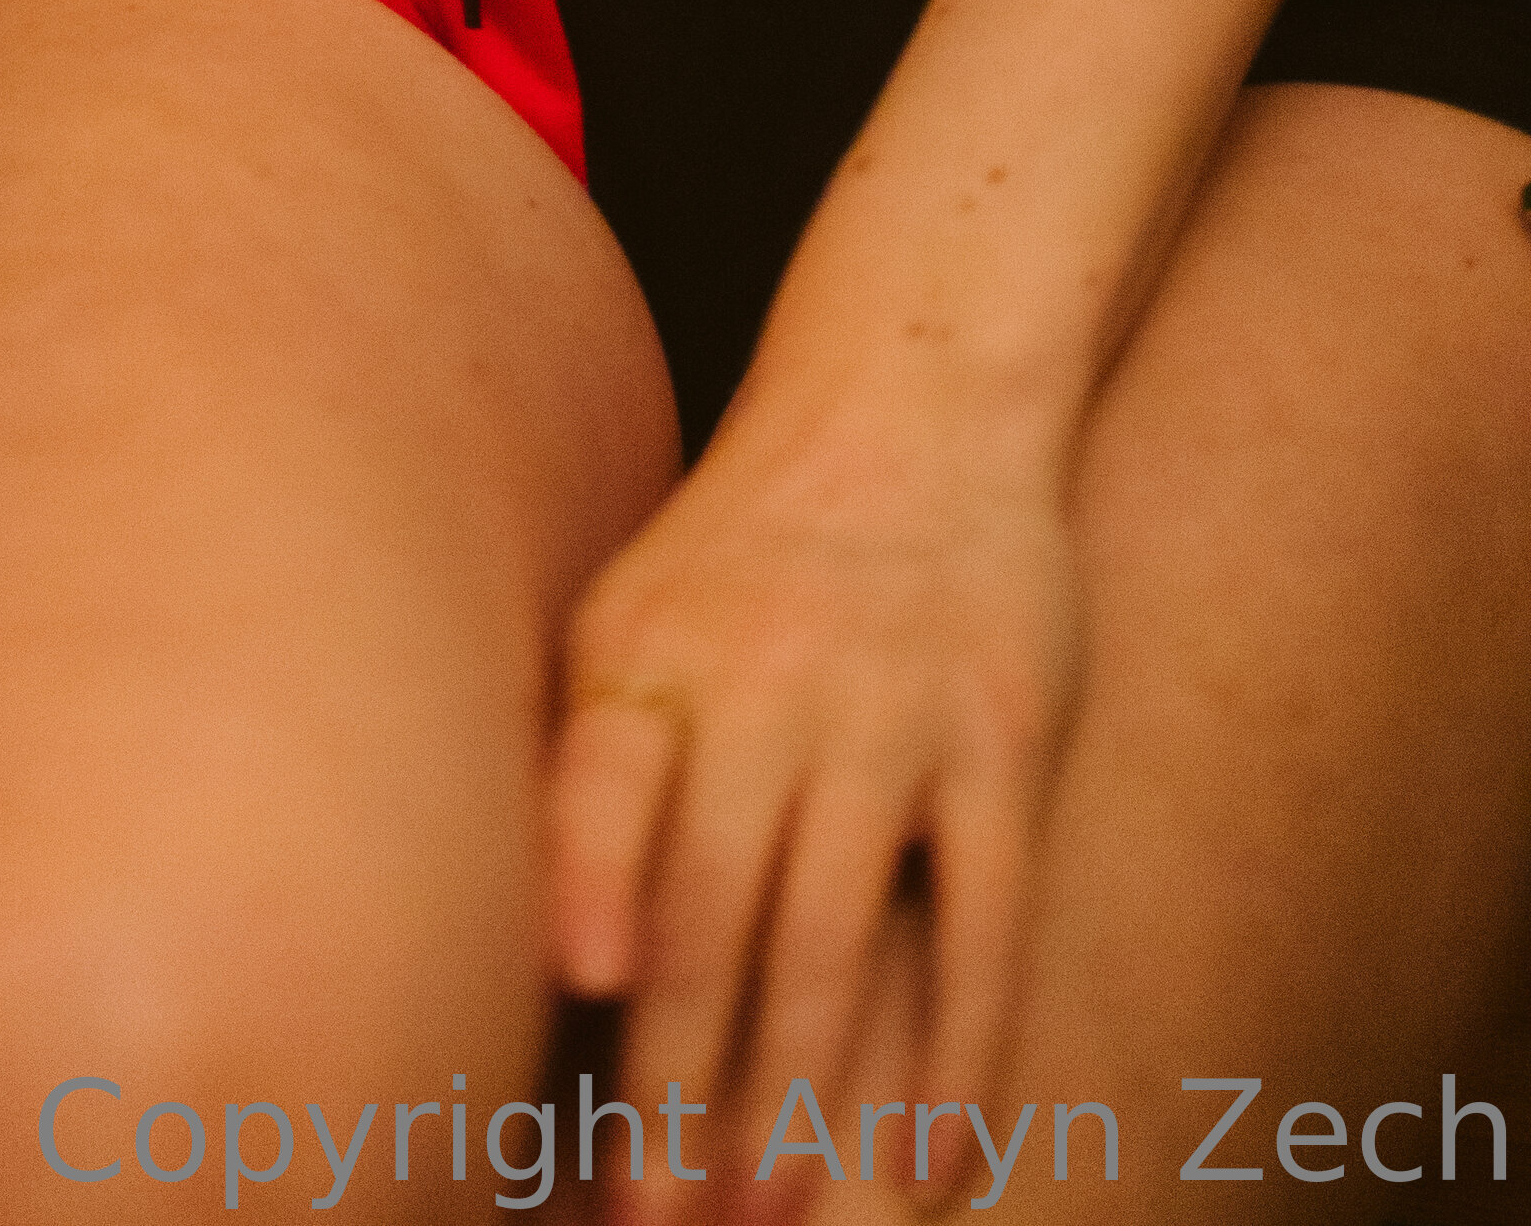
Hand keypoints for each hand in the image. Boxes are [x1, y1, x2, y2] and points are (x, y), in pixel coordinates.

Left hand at [547, 390, 1084, 1215]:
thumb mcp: (631, 617)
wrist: (910, 397)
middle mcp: (764, 678)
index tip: (568, 991)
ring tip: (765, 1219)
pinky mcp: (1001, 743)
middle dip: (677, 1084)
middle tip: (653, 1225)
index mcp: (647, 649)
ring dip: (801, 1096)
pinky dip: (960, 1057)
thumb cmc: (741, 554)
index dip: (584, 880)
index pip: (603, 781)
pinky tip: (933, 1167)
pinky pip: (985, 925)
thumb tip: (540, 973)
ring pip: (839, 937)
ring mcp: (891, 711)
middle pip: (712, 906)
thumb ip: (586, 770)